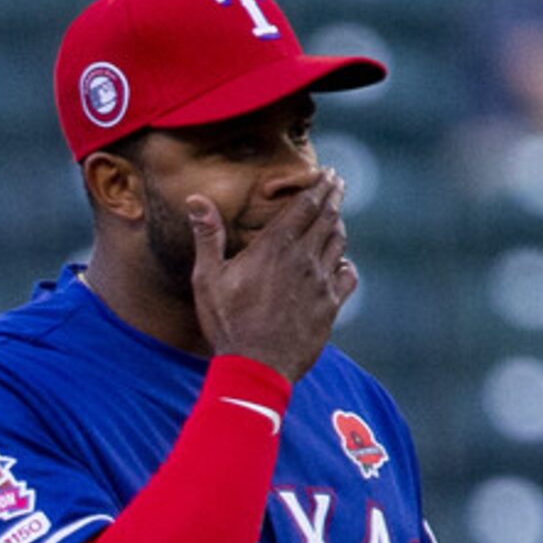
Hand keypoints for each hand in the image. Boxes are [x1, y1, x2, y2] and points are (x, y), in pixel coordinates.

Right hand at [186, 169, 354, 382]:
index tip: (327, 174)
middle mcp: (303, 259)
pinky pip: (347, 275)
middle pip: (326, 217)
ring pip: (338, 242)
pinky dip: (345, 264)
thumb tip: (195, 198)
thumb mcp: (207, 279)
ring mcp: (320, 282)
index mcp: (274, 247)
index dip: (318, 186)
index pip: (304, 206)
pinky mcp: (330, 306)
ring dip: (338, 225)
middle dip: (333, 197)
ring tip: (336, 216)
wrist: (256, 368)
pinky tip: (340, 263)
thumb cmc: (227, 323)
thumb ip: (207, 236)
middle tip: (338, 183)